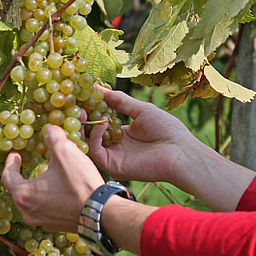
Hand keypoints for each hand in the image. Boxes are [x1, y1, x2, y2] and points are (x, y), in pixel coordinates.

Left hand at [1, 124, 104, 232]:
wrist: (100, 212)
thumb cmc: (79, 183)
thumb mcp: (65, 151)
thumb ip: (53, 137)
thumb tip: (50, 131)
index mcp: (23, 194)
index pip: (8, 176)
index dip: (11, 162)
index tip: (15, 155)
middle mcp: (28, 212)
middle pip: (18, 190)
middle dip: (23, 175)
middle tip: (27, 164)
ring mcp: (41, 221)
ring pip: (32, 202)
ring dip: (35, 188)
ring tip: (45, 176)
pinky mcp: (55, 226)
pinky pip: (45, 210)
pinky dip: (47, 199)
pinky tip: (58, 190)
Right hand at [88, 88, 203, 186]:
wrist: (180, 151)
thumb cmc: (167, 129)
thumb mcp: (141, 110)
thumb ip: (120, 101)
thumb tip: (99, 88)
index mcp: (122, 134)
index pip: (98, 122)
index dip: (90, 110)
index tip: (82, 96)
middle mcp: (115, 147)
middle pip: (90, 134)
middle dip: (82, 119)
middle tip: (75, 104)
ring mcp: (113, 158)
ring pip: (88, 144)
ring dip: (84, 127)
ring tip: (82, 110)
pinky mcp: (113, 167)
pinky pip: (96, 152)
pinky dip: (95, 136)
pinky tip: (102, 122)